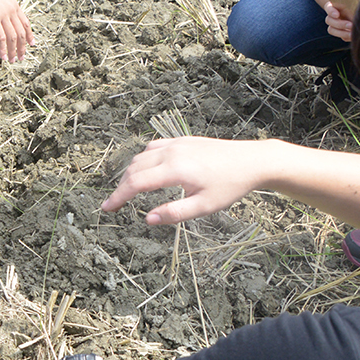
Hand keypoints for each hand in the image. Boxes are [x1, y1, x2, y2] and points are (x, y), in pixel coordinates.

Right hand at [0, 0, 32, 61]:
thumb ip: (3, 4)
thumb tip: (2, 10)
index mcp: (14, 5)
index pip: (26, 23)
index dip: (29, 34)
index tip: (31, 43)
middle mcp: (11, 11)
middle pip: (21, 32)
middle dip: (22, 47)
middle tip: (21, 57)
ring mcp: (3, 15)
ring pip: (13, 37)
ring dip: (14, 51)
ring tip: (13, 60)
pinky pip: (1, 38)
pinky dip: (3, 48)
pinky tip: (3, 56)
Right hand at [101, 136, 277, 224]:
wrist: (252, 160)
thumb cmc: (231, 185)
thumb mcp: (205, 206)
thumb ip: (174, 213)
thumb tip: (148, 219)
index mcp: (175, 170)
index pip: (136, 183)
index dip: (118, 197)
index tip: (107, 209)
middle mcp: (172, 153)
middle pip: (134, 169)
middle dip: (121, 187)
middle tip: (114, 204)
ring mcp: (176, 143)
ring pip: (141, 157)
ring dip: (130, 173)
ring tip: (128, 191)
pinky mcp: (182, 139)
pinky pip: (153, 147)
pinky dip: (142, 160)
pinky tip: (145, 170)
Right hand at [324, 3, 352, 43]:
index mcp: (336, 6)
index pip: (328, 7)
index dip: (331, 11)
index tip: (337, 14)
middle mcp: (334, 16)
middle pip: (329, 20)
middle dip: (339, 24)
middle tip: (350, 25)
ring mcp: (336, 26)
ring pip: (332, 30)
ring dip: (342, 33)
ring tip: (352, 33)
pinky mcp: (342, 33)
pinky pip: (342, 37)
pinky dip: (347, 37)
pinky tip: (355, 36)